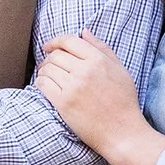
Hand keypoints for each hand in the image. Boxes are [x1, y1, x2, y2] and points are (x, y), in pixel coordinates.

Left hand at [33, 31, 144, 149]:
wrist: (122, 132)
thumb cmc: (124, 102)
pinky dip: (40, 82)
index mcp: (98, 60)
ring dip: (43, 71)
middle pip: (55, 55)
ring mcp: (73, 87)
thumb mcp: (120, 70)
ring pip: (47, 69)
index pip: (69, 41)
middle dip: (49, 58)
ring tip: (47, 76)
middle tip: (49, 65)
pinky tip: (45, 86)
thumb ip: (102, 48)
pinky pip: (43, 84)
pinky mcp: (63, 103)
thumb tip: (84, 31)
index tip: (49, 46)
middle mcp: (84, 71)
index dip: (55, 41)